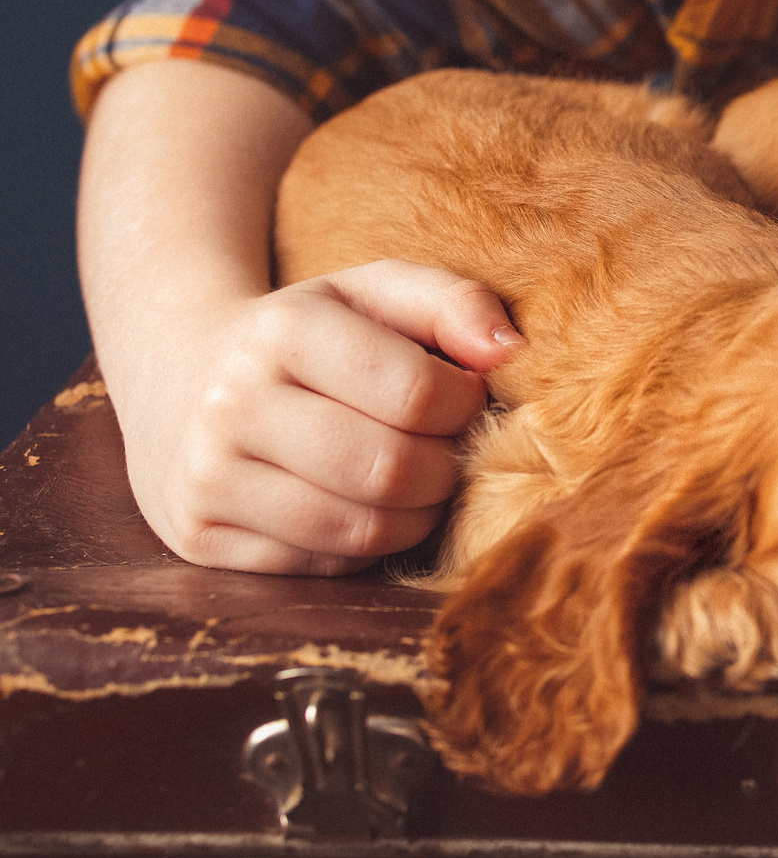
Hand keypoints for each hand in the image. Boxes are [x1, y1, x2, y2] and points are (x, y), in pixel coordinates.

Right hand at [124, 261, 520, 574]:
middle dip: (444, 469)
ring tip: (415, 479)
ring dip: (415, 515)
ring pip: (359, 530)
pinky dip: (364, 545)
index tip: (464, 399)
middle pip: (390, 470)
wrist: (185, 378)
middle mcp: (231, 404)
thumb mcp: (378, 293)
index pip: (416, 394)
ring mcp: (206, 477)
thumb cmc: (315, 334)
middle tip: (447, 451)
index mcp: (282, 330)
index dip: (464, 406)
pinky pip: (321, 564)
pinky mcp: (198, 536)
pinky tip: (362, 504)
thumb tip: (511, 351)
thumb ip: (453, 303)